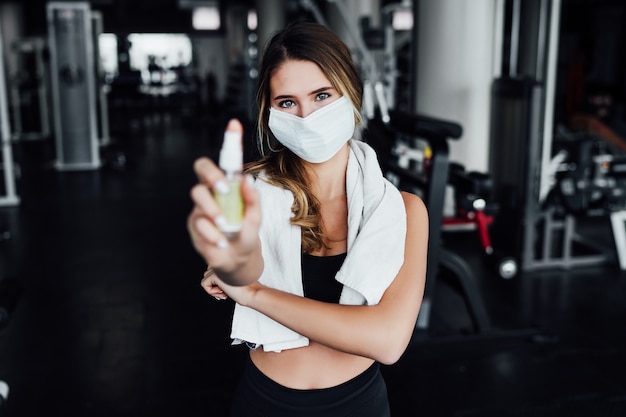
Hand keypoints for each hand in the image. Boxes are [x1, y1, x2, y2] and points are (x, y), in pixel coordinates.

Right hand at [187, 155, 262, 284]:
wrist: (239, 258)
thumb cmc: (245, 232)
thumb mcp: (255, 216)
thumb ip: (253, 197)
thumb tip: (247, 179)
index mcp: (219, 189)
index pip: (206, 170)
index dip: (211, 169)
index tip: (225, 175)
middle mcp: (206, 199)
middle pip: (198, 184)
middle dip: (210, 186)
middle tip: (225, 191)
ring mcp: (198, 214)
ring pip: (199, 206)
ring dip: (214, 213)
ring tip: (225, 225)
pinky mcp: (194, 230)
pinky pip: (200, 226)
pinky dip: (214, 234)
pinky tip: (222, 242)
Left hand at [201, 266, 262, 305]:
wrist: (253, 292)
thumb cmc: (247, 287)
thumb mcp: (234, 277)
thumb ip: (224, 272)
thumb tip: (211, 278)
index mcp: (228, 260)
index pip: (213, 268)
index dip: (218, 280)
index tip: (227, 287)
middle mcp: (222, 261)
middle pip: (208, 273)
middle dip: (215, 284)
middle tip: (226, 290)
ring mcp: (219, 267)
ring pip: (205, 279)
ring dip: (213, 288)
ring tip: (225, 291)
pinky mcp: (215, 275)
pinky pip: (204, 284)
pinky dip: (211, 292)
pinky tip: (223, 292)